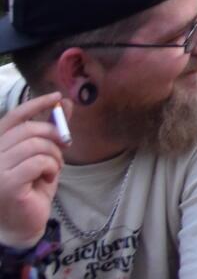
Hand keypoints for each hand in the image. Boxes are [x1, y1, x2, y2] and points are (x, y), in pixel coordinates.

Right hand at [0, 93, 65, 247]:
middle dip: (53, 136)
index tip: (58, 96)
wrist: (24, 225)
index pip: (12, 118)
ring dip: (53, 156)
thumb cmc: (31, 190)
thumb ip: (50, 131)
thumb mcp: (42, 156)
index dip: (35, 105)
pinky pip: (39, 162)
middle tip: (62, 148)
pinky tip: (47, 180)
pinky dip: (51, 168)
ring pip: (36, 146)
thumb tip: (65, 103)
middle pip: (28, 130)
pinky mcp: (6, 184)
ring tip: (51, 170)